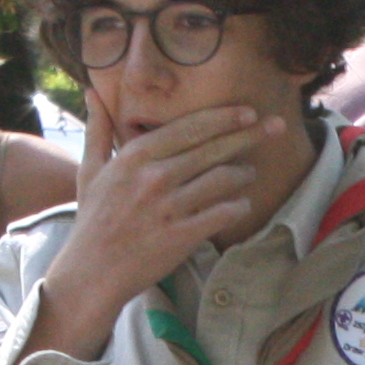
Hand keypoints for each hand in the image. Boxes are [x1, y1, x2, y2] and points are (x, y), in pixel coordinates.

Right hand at [48, 103, 268, 325]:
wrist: (92, 272)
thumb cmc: (93, 220)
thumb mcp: (90, 170)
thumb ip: (98, 129)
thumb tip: (91, 91)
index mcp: (135, 156)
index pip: (190, 128)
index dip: (224, 118)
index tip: (247, 112)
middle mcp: (155, 177)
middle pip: (213, 149)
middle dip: (249, 135)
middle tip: (274, 127)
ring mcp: (170, 207)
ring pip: (223, 179)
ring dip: (244, 174)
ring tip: (250, 173)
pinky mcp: (182, 236)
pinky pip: (223, 213)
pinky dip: (238, 206)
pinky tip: (242, 204)